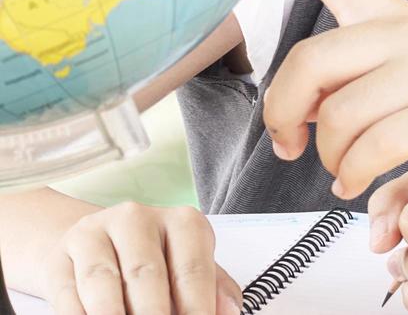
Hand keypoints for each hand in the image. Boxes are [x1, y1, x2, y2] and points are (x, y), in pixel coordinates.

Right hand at [42, 202, 241, 314]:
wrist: (96, 245)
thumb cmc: (155, 261)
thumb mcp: (190, 267)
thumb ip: (214, 290)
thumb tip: (230, 311)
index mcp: (182, 222)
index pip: (192, 270)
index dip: (196, 308)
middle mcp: (137, 219)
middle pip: (146, 276)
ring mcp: (94, 234)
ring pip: (103, 282)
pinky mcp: (59, 257)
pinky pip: (69, 294)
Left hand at [263, 0, 407, 199]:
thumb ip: (360, 78)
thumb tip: (299, 107)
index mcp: (399, 19)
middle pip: (311, 60)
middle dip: (283, 112)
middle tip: (289, 144)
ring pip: (339, 115)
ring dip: (329, 158)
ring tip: (343, 172)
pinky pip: (375, 148)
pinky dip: (355, 176)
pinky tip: (358, 184)